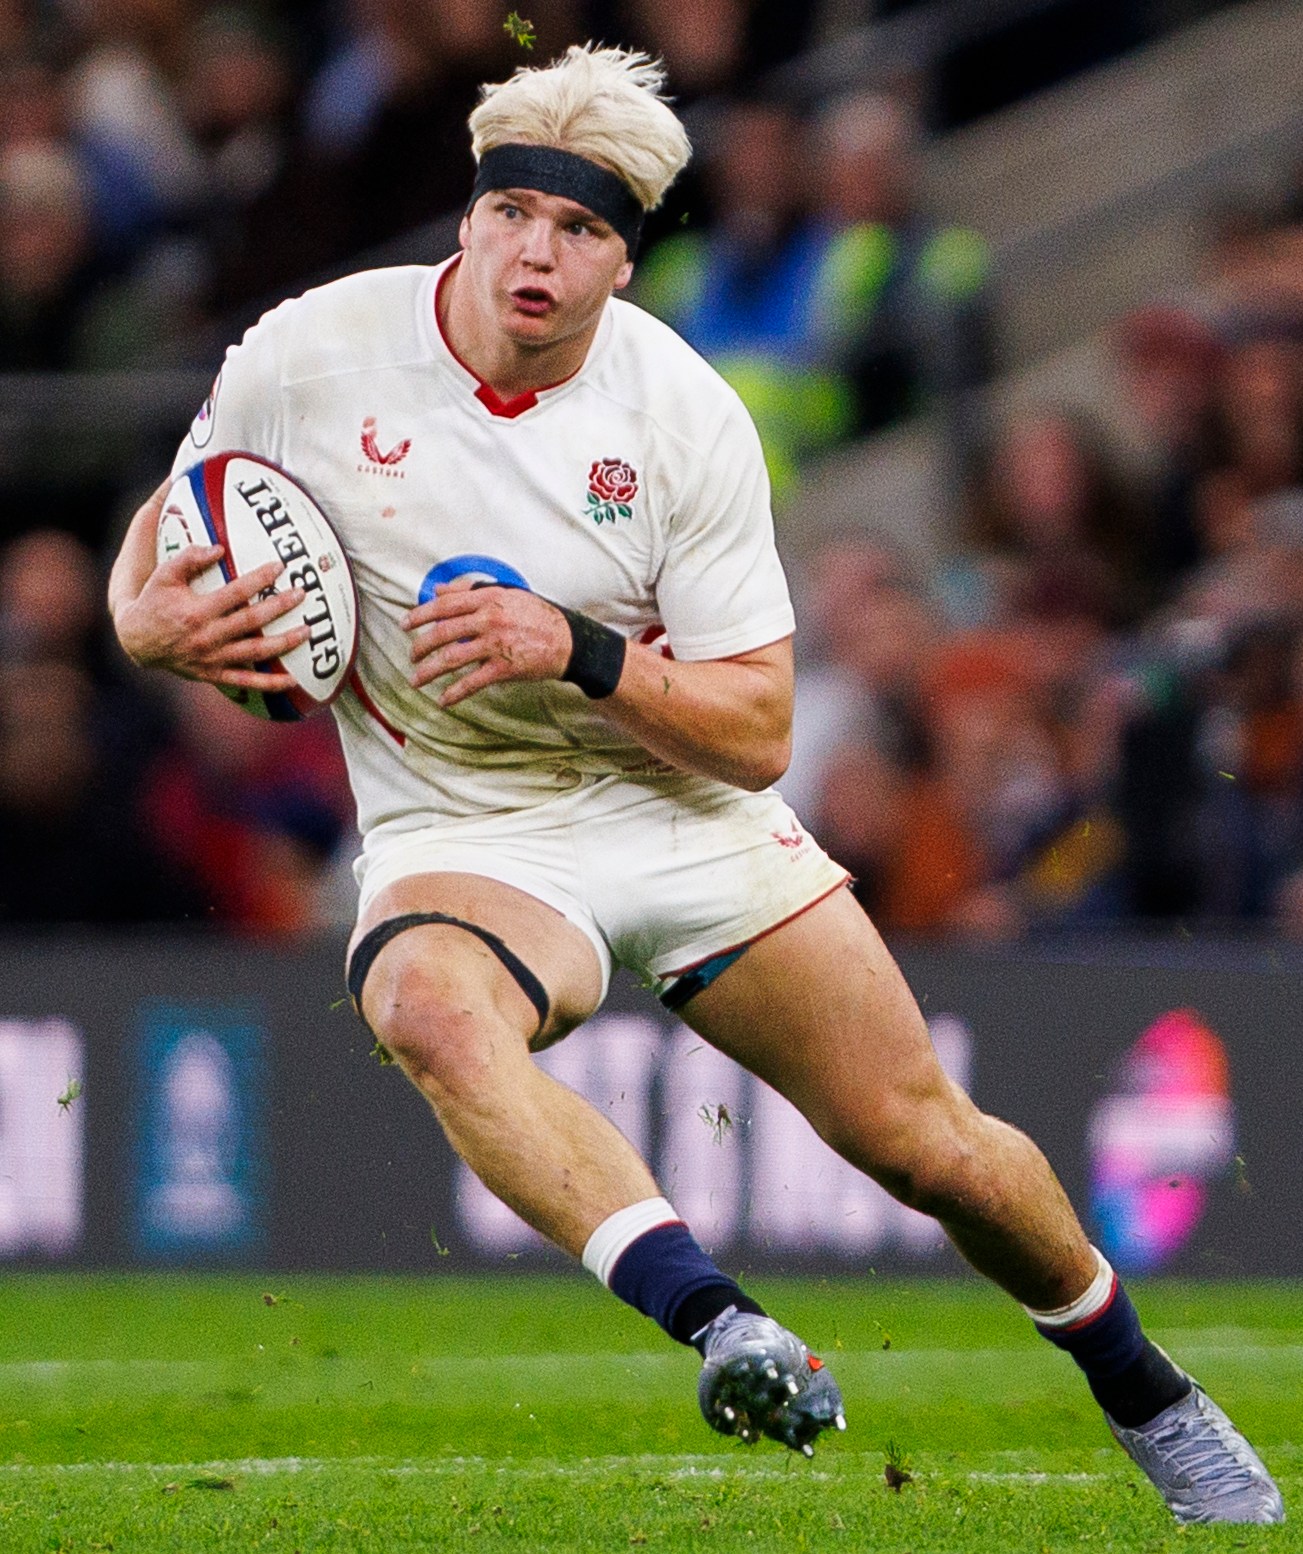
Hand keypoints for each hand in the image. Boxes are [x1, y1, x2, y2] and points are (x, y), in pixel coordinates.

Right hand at [109, 480, 309, 690]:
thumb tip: (219, 548)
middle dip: (279, 607)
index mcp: (197, 612)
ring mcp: (212, 659)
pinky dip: (270, 684)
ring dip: (284, 643)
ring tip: (307, 631)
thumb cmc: (154, 603)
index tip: (279, 566)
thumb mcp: (164, 576)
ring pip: (255, 652)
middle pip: (251, 622)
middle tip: (302, 593)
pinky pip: (246, 681)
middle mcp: (207, 637)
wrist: (136, 642)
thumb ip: (189, 559)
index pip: (235, 593)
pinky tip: (292, 680)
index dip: (259, 579)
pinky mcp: (214, 675)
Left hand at [403, 580, 570, 706]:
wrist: (567, 640)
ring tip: (416, 680)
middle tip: (411, 656)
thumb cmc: (536, 615)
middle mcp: (489, 620)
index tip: (405, 624)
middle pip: (443, 633)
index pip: (445, 605)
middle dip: (421, 646)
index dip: (421, 614)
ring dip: (429, 672)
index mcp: (488, 599)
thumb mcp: (506, 593)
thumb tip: (438, 590)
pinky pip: (472, 682)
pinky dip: (454, 693)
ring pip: (452, 658)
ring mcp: (496, 645)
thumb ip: (470, 590)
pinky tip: (443, 700)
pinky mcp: (504, 668)